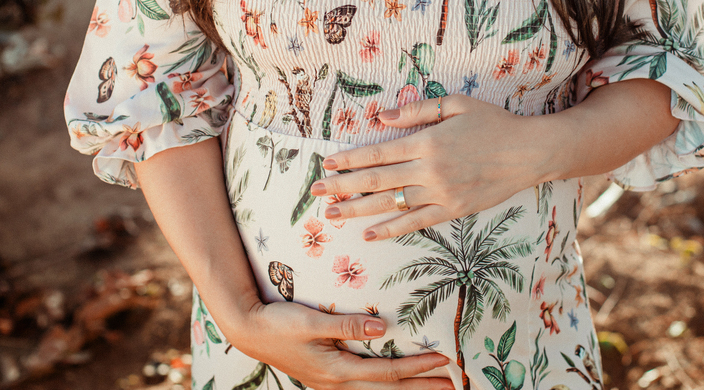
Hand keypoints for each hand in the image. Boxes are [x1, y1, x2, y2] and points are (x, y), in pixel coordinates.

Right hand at [231, 300, 453, 389]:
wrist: (248, 330)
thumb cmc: (278, 323)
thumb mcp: (311, 321)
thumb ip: (346, 325)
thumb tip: (383, 327)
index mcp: (337, 371)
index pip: (388, 372)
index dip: (418, 367)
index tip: (444, 359)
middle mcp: (337, 383)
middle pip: (389, 389)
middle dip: (422, 387)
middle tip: (454, 383)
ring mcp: (332, 383)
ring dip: (407, 389)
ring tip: (435, 386)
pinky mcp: (328, 377)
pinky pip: (366, 387)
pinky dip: (387, 385)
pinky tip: (396, 382)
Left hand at [308, 95, 540, 239]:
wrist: (528, 152)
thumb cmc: (492, 122)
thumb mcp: (455, 103)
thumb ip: (416, 111)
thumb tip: (381, 118)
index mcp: (427, 142)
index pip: (378, 153)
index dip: (349, 159)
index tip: (326, 162)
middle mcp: (429, 170)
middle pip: (377, 181)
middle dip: (343, 186)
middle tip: (315, 192)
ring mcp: (441, 193)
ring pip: (390, 204)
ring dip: (358, 210)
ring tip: (332, 214)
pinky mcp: (453, 210)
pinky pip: (416, 222)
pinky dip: (391, 228)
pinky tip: (370, 234)